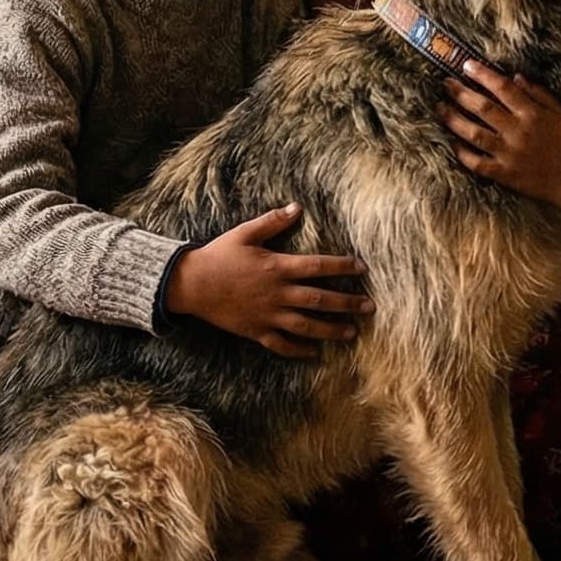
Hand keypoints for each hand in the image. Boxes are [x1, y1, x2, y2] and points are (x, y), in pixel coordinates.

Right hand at [169, 204, 372, 359]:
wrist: (190, 284)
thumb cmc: (218, 255)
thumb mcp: (244, 233)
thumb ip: (272, 221)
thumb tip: (297, 207)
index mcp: (277, 267)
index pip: (318, 266)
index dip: (342, 267)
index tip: (361, 268)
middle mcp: (277, 293)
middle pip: (320, 300)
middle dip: (348, 303)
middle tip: (370, 306)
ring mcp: (268, 315)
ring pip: (307, 326)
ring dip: (332, 330)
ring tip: (352, 332)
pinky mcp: (256, 331)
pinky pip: (282, 345)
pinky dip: (300, 350)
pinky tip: (316, 353)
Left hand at [438, 62, 560, 213]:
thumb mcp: (559, 113)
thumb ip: (538, 93)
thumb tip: (516, 76)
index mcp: (532, 113)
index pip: (503, 88)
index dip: (483, 75)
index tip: (466, 65)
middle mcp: (518, 131)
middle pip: (483, 107)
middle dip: (460, 93)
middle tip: (445, 83)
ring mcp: (509, 154)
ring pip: (474, 133)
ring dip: (454, 119)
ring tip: (440, 108)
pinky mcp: (504, 174)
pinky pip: (477, 163)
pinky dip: (462, 153)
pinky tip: (452, 143)